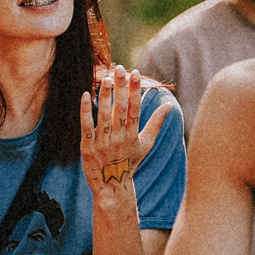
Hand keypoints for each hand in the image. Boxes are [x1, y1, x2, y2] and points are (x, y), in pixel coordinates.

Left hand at [80, 65, 161, 195]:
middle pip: (120, 109)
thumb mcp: (145, 143)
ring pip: (104, 116)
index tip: (135, 73)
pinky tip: (85, 94)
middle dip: (121, 88)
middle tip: (119, 68)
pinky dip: (86, 111)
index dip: (135, 90)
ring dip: (105, 96)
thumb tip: (169, 105)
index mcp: (133, 135)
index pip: (135, 109)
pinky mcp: (87, 148)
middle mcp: (119, 138)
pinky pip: (86, 126)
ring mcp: (103, 143)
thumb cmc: (130, 161)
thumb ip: (156, 123)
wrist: (112, 186)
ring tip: (106, 78)